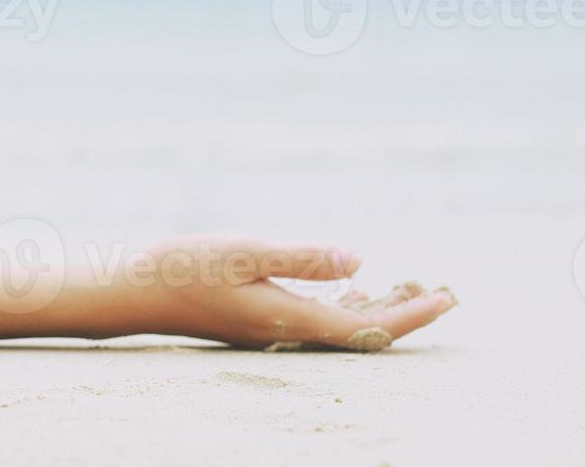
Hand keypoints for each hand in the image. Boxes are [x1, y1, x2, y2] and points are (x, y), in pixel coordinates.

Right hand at [113, 235, 456, 350]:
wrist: (136, 291)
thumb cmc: (185, 267)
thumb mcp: (245, 251)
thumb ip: (302, 258)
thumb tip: (359, 260)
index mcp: (290, 318)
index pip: (367, 327)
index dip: (412, 315)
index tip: (448, 298)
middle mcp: (287, 332)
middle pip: (362, 333)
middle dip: (406, 314)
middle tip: (446, 292)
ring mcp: (273, 330)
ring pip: (341, 327)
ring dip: (379, 309)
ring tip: (412, 287)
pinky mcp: (261, 320)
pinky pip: (319, 319)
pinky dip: (348, 304)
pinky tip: (354, 286)